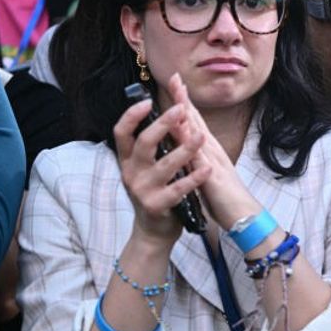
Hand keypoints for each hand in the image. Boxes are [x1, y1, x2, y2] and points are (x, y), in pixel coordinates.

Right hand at [113, 93, 209, 245]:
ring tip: (201, 136)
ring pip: (164, 165)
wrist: (154, 230)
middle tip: (180, 109)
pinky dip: (194, 178)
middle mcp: (131, 172)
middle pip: (144, 143)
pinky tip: (208, 168)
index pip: (121, 133)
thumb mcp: (147, 167)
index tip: (148, 100)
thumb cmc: (156, 190)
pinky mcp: (157, 205)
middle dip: (163, 124)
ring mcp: (143, 190)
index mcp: (128, 160)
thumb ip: (153, 144)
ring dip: (184, 149)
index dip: (131, 116)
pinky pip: (178, 190)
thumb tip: (166, 111)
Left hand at [163, 74, 262, 230]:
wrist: (245, 215)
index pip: (194, 122)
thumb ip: (197, 159)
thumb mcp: (207, 174)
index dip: (184, 103)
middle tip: (175, 78)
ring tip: (178, 95)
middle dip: (184, 99)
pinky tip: (184, 133)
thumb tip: (185, 149)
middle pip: (196, 121)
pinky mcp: (213, 177)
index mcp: (208, 151)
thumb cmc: (225, 198)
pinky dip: (192, 145)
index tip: (175, 84)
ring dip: (188, 115)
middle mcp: (211, 151)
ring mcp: (213, 162)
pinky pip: (200, 158)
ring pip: (198, 135)